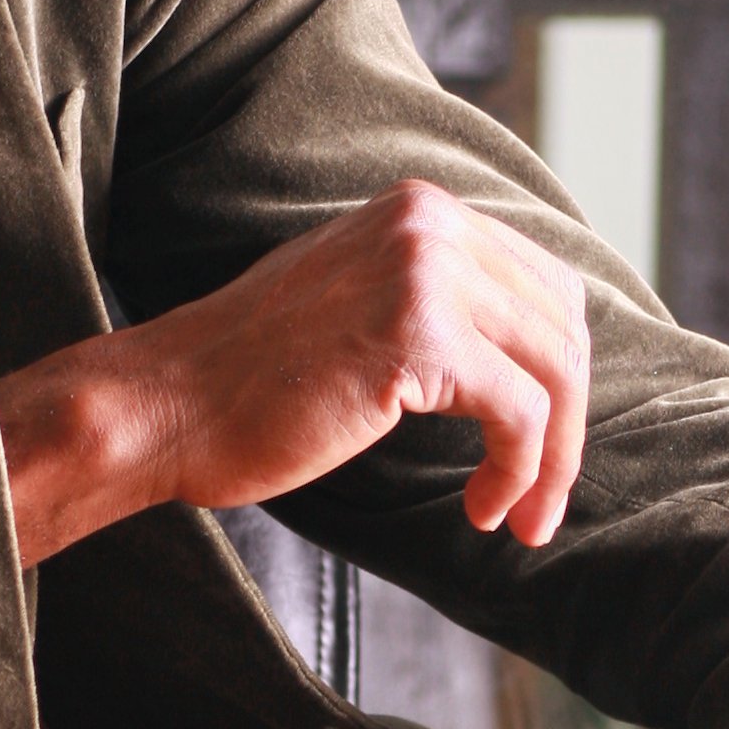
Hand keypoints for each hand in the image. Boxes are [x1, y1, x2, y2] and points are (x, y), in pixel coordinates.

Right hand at [0, 181, 590, 572]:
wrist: (162, 406)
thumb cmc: (243, 382)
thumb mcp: (353, 310)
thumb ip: (431, 307)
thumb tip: (523, 357)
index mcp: (418, 209)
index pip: (542, 284)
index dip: (557, 374)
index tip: (541, 447)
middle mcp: (429, 223)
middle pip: (561, 325)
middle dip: (567, 425)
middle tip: (540, 502)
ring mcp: (424, 272)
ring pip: (555, 372)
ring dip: (552, 461)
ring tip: (519, 518)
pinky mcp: (417, 337)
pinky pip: (521, 413)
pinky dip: (520, 471)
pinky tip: (482, 509)